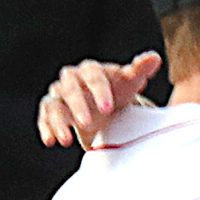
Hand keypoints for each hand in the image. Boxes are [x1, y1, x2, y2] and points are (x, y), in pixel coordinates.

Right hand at [37, 52, 156, 148]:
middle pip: (70, 88)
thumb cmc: (118, 91)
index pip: (94, 76)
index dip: (100, 91)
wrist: (105, 107)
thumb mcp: (130, 82)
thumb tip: (154, 58)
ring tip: (66, 140)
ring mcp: (59, 95)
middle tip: (87, 123)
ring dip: (58, 122)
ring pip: (54, 105)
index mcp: (91, 70)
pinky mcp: (51, 111)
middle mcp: (71, 80)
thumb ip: (139, 70)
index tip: (108, 108)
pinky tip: (50, 141)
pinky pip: (45, 118)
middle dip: (78, 106)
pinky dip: (46, 129)